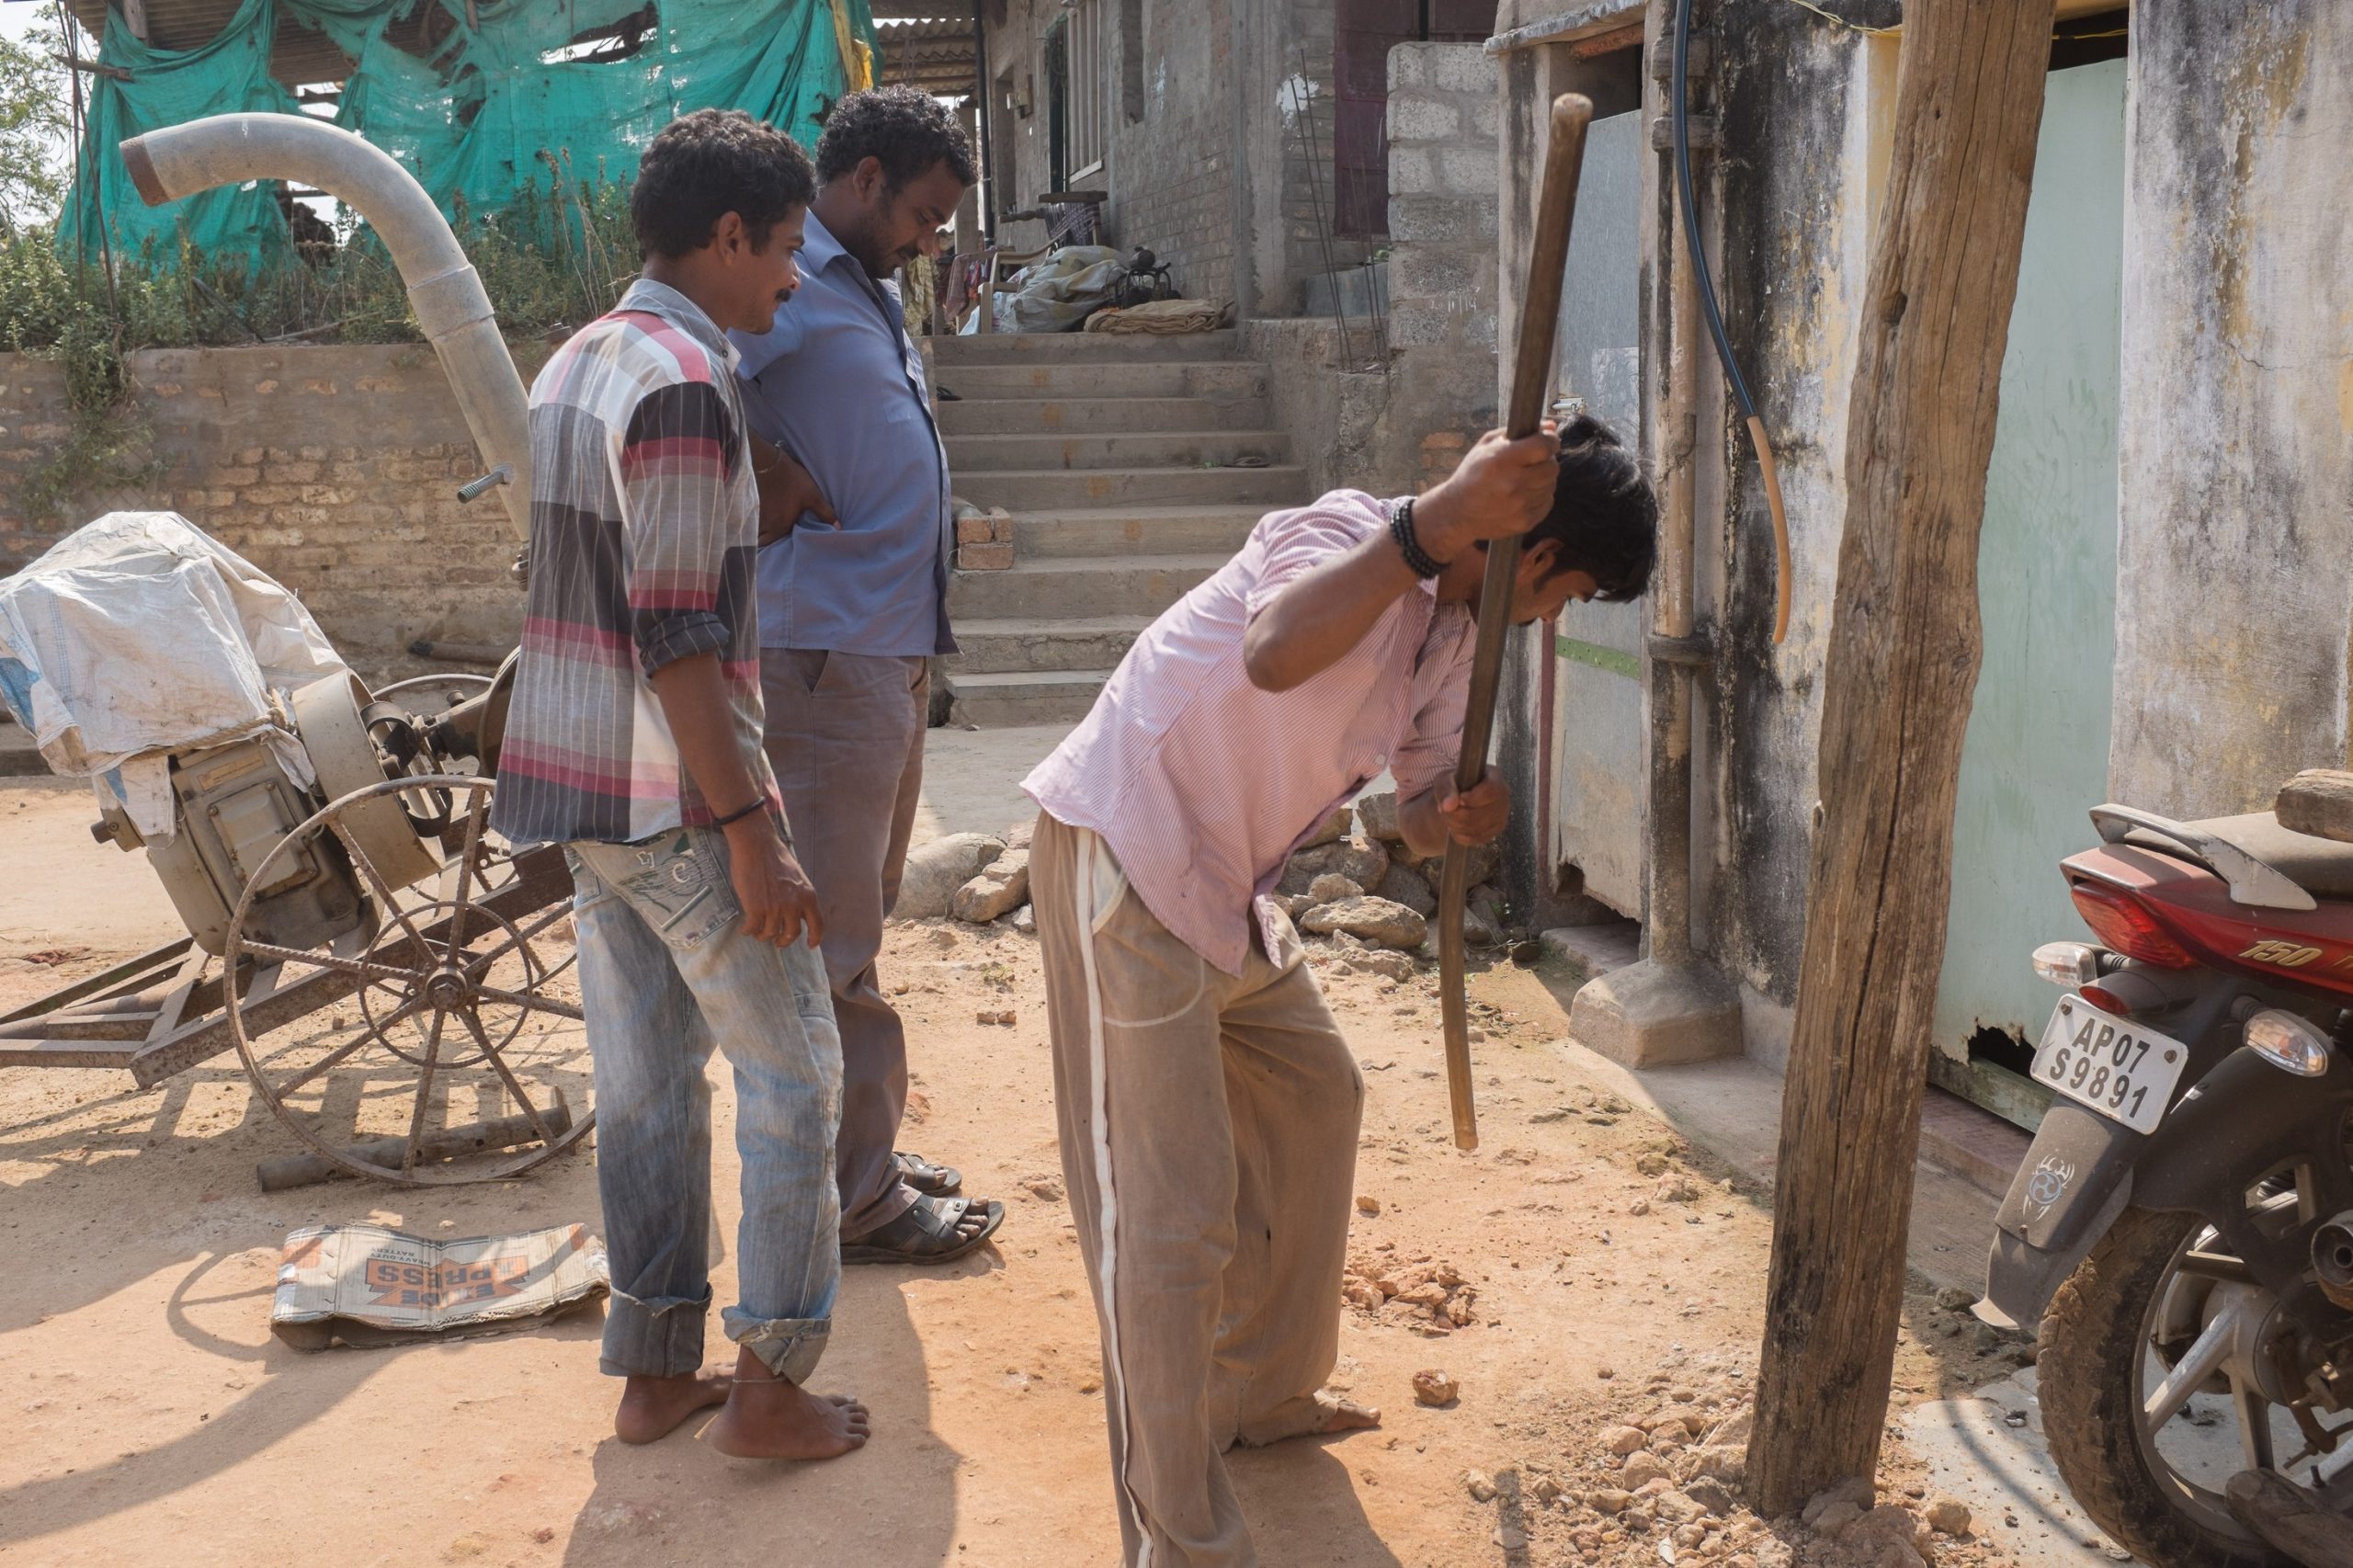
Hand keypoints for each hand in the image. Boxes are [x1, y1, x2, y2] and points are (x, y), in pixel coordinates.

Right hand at [725, 817, 825, 947]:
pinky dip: (748, 931)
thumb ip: (798, 896)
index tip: (810, 945)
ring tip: (758, 932)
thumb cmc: (775, 857)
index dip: (815, 938)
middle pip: (792, 934)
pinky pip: (753, 928)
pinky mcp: (756, 909)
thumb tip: (795, 913)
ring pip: (770, 934)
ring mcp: (775, 908)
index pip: (818, 924)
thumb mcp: (797, 877)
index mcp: (808, 896)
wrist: (757, 846)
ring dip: (763, 936)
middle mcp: (794, 905)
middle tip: (777, 942)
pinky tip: (745, 929)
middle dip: (784, 941)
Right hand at [753, 443, 835, 545]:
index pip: (771, 545)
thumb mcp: (813, 497)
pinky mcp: (750, 503)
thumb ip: (825, 514)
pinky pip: (751, 517)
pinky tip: (762, 514)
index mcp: (779, 526)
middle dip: (764, 541)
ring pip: (755, 529)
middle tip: (772, 539)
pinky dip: (754, 519)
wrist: (769, 461)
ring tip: (767, 527)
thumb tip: (839, 528)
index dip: (774, 549)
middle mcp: (764, 524)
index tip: (779, 548)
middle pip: (760, 540)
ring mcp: (755, 514)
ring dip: (759, 530)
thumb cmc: (793, 480)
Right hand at [1413, 424, 1561, 560]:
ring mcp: (1520, 505)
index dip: (1550, 441)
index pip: (1543, 446)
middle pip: (1552, 467)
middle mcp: (1512, 483)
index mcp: (1502, 460)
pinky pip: (1547, 503)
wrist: (1457, 513)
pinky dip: (1540, 497)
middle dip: (1546, 461)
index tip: (1549, 440)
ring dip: (1542, 480)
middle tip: (1533, 462)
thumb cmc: (1472, 475)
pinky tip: (1523, 495)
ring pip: (1551, 485)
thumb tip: (1552, 426)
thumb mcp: (1486, 446)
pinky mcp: (1525, 522)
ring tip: (1524, 480)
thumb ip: (1518, 432)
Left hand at [1436, 767, 1510, 846]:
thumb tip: (1449, 805)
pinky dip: (1461, 836)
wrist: (1457, 800)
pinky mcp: (1496, 830)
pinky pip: (1478, 838)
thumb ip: (1446, 789)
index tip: (1459, 800)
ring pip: (1479, 827)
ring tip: (1448, 817)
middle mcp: (1503, 796)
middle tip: (1445, 811)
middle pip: (1483, 813)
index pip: (1492, 790)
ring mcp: (1502, 815)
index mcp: (1495, 777)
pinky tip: (1455, 827)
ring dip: (1457, 825)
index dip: (1473, 798)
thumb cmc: (1453, 785)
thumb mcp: (1445, 780)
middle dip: (1458, 815)